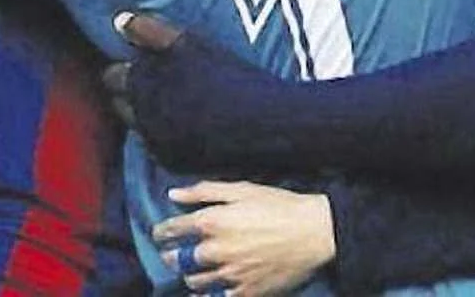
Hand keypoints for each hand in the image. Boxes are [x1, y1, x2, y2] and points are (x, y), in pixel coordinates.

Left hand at [103, 11, 288, 172]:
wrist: (265, 125)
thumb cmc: (230, 77)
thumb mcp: (189, 43)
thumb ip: (148, 30)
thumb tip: (119, 20)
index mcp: (142, 83)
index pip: (113, 77)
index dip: (128, 69)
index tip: (143, 65)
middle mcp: (142, 116)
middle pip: (122, 103)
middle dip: (132, 92)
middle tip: (159, 83)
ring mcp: (156, 141)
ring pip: (139, 125)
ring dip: (149, 114)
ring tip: (178, 103)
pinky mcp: (173, 161)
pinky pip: (158, 145)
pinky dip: (167, 134)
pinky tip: (191, 124)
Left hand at [153, 181, 335, 295]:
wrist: (314, 232)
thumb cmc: (279, 205)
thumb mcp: (241, 189)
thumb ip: (204, 191)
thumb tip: (174, 194)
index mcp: (213, 222)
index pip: (173, 229)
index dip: (162, 232)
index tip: (160, 233)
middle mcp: (216, 251)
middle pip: (179, 259)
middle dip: (171, 255)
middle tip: (172, 253)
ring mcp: (230, 275)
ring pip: (195, 282)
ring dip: (189, 275)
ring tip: (193, 270)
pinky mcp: (246, 293)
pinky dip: (208, 296)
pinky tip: (209, 291)